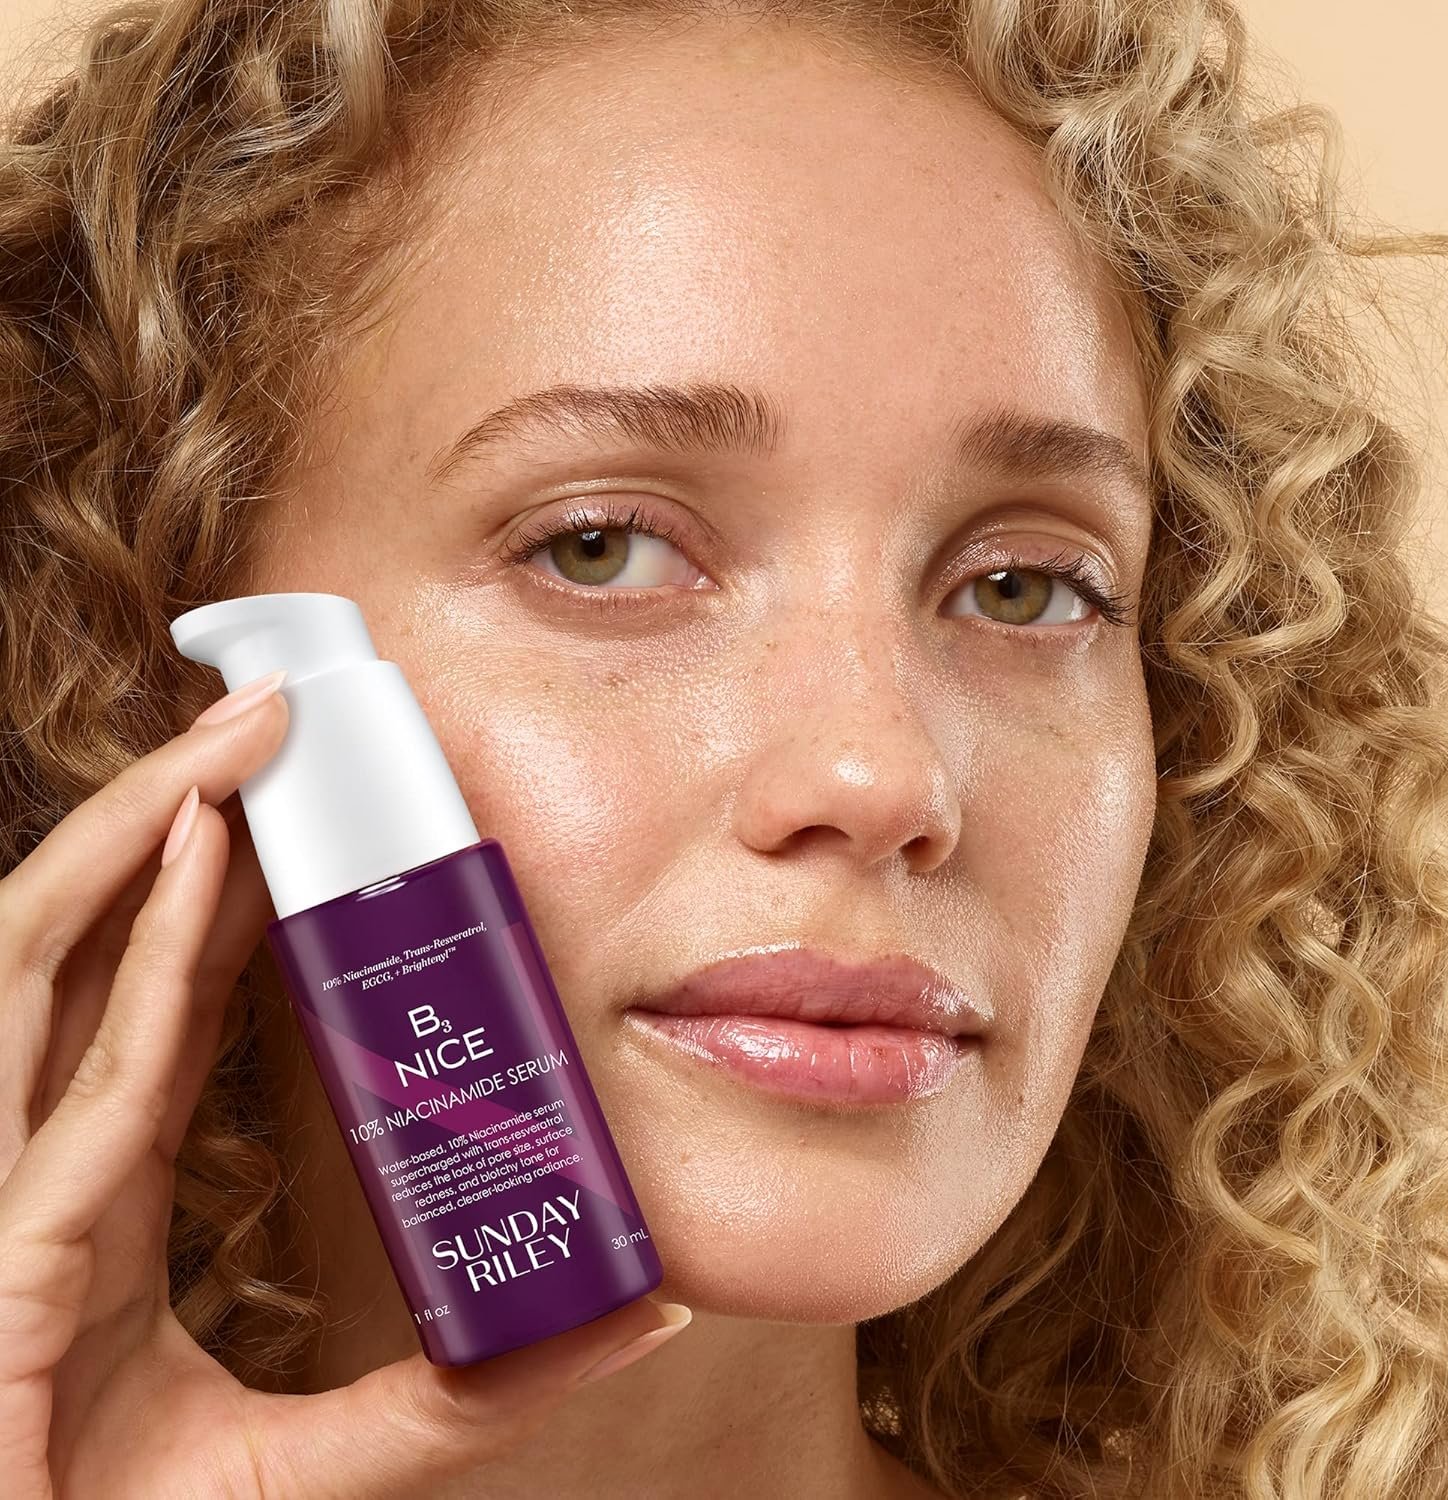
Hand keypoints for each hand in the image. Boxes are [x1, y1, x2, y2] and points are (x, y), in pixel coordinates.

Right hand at [0, 676, 690, 1498]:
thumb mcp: (332, 1460)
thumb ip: (475, 1389)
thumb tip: (653, 1303)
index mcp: (94, 1211)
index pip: (146, 1012)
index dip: (207, 901)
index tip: (302, 813)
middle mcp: (37, 1174)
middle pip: (93, 952)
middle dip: (172, 822)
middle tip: (279, 718)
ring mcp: (2, 1198)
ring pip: (49, 964)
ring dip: (144, 831)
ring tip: (244, 734)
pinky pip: (68, 1071)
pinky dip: (128, 945)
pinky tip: (195, 843)